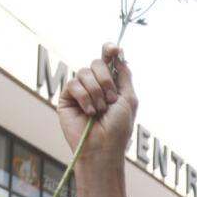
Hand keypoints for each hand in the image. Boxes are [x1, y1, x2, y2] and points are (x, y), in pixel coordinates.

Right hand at [58, 44, 136, 173]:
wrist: (102, 147)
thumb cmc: (118, 128)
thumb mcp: (129, 99)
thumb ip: (125, 75)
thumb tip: (119, 54)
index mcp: (110, 84)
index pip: (107, 59)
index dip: (109, 50)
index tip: (113, 50)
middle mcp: (94, 85)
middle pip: (96, 63)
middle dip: (106, 80)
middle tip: (110, 100)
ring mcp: (80, 91)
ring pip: (84, 72)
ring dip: (96, 92)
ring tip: (99, 110)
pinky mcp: (67, 98)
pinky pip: (74, 84)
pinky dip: (84, 97)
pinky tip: (88, 112)